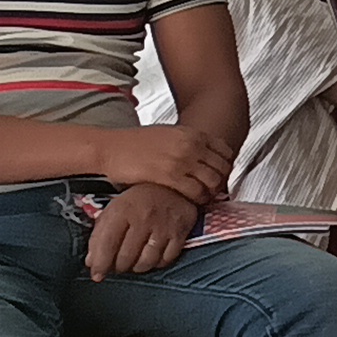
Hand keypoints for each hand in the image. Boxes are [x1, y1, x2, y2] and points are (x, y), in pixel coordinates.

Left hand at [82, 182, 199, 279]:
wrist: (173, 186)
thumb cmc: (138, 200)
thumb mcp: (114, 209)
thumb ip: (100, 235)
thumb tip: (92, 262)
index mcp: (122, 210)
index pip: (107, 244)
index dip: (100, 264)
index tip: (97, 275)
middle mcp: (144, 218)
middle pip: (126, 257)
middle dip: (119, 267)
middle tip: (118, 265)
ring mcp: (164, 226)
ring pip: (146, 262)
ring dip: (137, 267)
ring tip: (133, 263)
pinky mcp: (181, 232)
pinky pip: (166, 259)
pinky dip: (157, 263)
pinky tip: (152, 257)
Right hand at [94, 120, 230, 201]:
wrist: (110, 147)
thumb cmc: (134, 142)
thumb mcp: (169, 134)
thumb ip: (188, 142)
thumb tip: (203, 155)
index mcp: (192, 133)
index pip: (225, 151)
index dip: (226, 166)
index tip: (221, 175)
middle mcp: (191, 145)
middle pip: (223, 167)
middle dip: (221, 181)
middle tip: (215, 191)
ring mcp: (181, 160)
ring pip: (213, 181)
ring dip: (211, 192)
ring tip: (204, 198)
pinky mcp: (169, 175)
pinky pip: (196, 191)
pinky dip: (198, 199)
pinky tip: (192, 202)